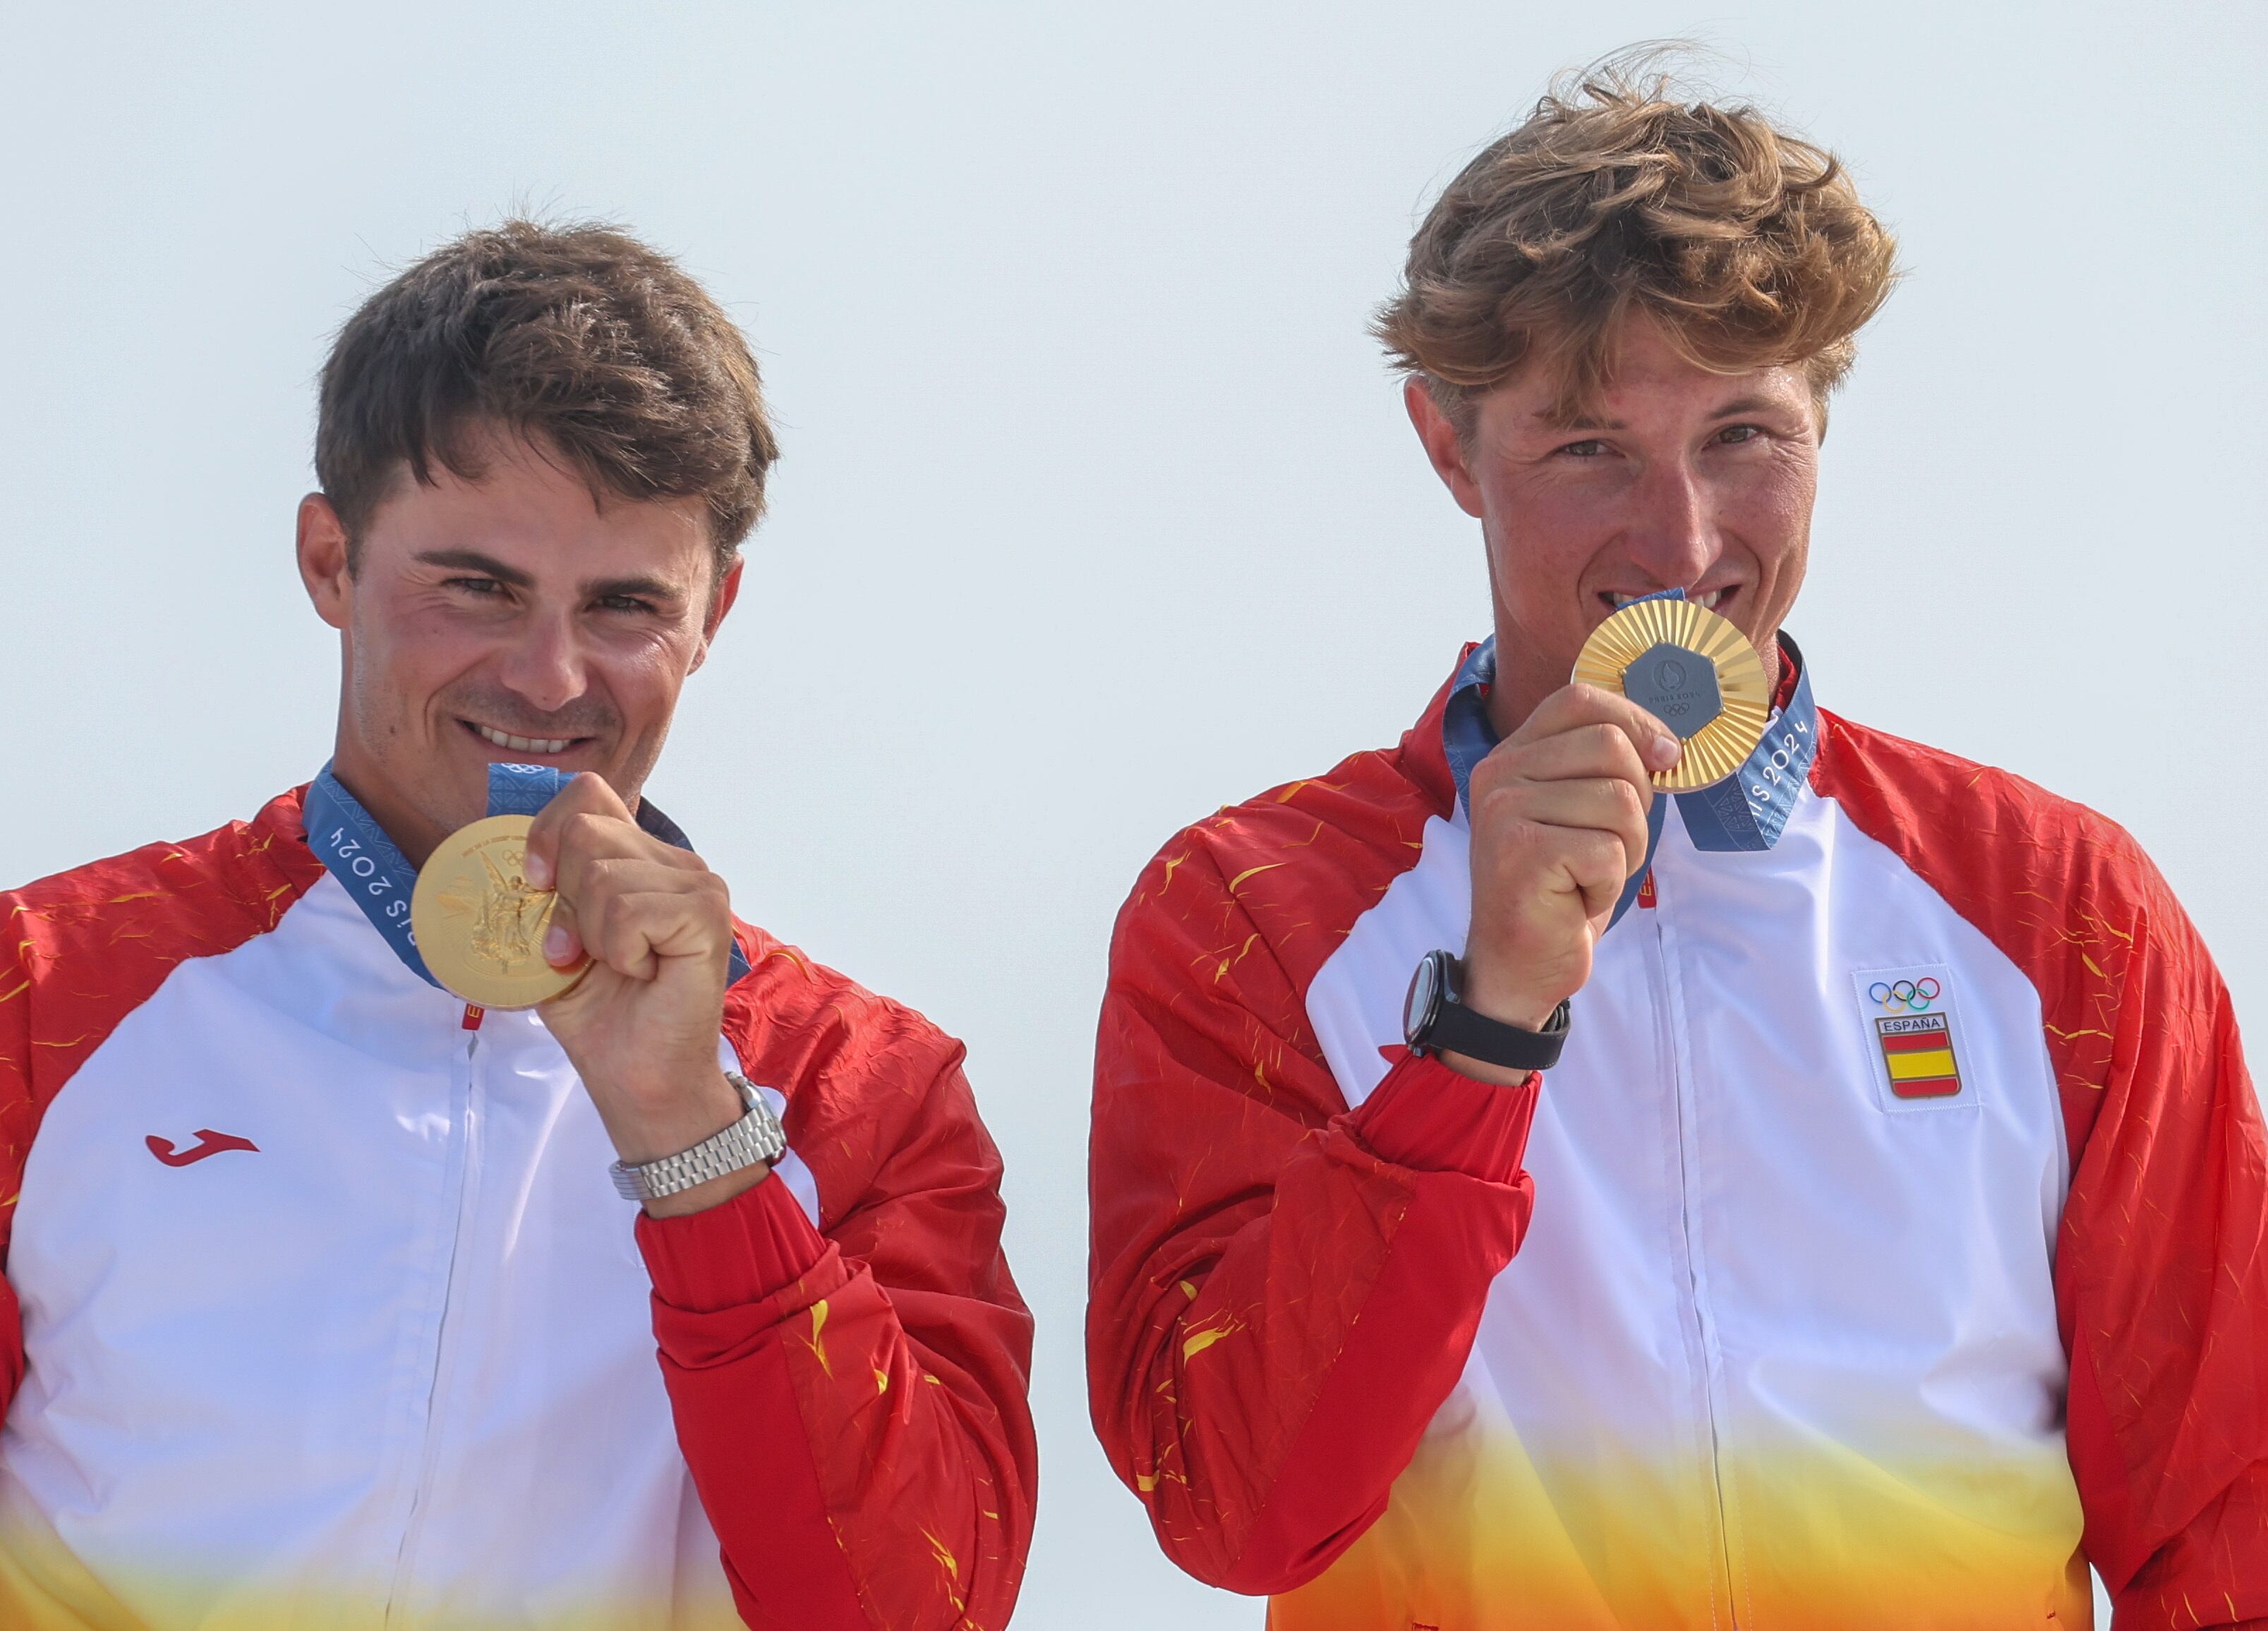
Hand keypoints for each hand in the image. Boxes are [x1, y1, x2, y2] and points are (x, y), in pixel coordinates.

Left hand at [523, 774, 763, 1215]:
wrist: (638, 1077)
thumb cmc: (601, 1014)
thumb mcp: (551, 939)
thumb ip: (542, 891)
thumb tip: (507, 862)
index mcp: (639, 859)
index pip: (587, 793)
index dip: (547, 832)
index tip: (534, 886)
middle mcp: (675, 862)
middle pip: (587, 832)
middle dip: (564, 900)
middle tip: (579, 950)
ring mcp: (699, 885)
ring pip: (602, 874)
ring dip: (590, 934)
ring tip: (615, 966)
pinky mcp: (708, 916)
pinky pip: (629, 910)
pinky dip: (619, 950)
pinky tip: (642, 972)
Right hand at [1453, 684, 1680, 1084]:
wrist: (1518, 966)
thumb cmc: (1558, 890)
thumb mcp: (1581, 813)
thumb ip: (1605, 769)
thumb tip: (1671, 745)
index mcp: (1511, 756)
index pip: (1580, 699)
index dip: (1636, 721)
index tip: (1665, 758)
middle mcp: (1499, 775)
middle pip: (1610, 745)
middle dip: (1637, 801)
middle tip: (1609, 845)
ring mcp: (1505, 811)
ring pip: (1620, 800)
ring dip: (1625, 850)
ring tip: (1589, 876)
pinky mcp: (1522, 852)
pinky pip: (1609, 850)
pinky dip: (1609, 883)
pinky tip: (1578, 898)